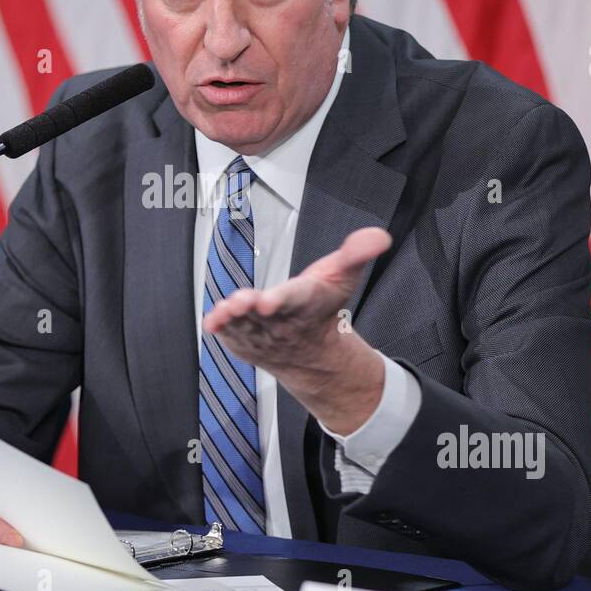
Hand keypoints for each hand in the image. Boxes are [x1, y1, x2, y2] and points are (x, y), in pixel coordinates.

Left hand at [202, 226, 391, 433]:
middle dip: (252, 308)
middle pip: (266, 314)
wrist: (311, 353)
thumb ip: (356, 253)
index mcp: (307, 302)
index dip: (283, 299)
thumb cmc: (320, 308)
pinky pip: (231, 336)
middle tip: (242, 302)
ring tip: (225, 310)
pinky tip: (212, 321)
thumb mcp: (343, 276)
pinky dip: (221, 329)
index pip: (296, 298)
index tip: (270, 300)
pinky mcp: (244, 343)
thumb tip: (378, 236)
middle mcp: (283, 322)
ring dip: (234, 318)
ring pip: (245, 326)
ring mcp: (262, 335)